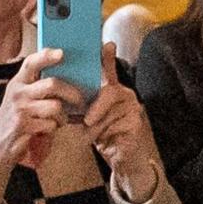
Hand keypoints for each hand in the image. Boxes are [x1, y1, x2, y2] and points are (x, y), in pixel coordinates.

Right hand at [0, 48, 85, 203]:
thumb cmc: (16, 120)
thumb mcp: (21, 99)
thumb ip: (36, 88)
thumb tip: (65, 79)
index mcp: (17, 83)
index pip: (31, 63)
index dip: (47, 56)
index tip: (62, 53)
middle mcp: (17, 93)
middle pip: (52, 84)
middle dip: (71, 92)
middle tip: (79, 100)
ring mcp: (19, 109)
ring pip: (55, 106)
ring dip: (62, 116)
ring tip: (59, 120)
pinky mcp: (23, 125)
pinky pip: (51, 124)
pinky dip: (54, 128)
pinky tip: (47, 130)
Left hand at [84, 42, 162, 200]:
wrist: (122, 159)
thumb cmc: (105, 136)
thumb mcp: (90, 117)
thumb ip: (83, 103)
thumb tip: (65, 94)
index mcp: (113, 91)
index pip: (110, 71)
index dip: (107, 57)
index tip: (106, 44)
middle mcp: (127, 96)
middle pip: (109, 92)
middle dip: (95, 108)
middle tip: (86, 121)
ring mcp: (134, 109)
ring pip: (109, 113)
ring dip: (97, 128)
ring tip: (93, 137)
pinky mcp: (137, 124)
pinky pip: (116, 126)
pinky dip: (105, 136)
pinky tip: (105, 142)